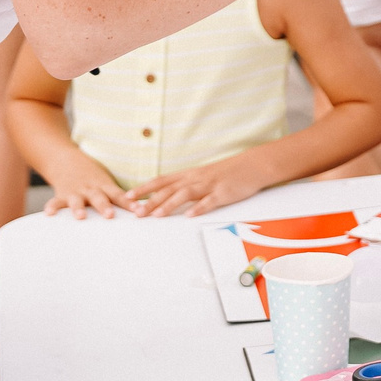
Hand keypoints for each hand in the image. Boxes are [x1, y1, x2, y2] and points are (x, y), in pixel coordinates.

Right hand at [41, 159, 139, 218]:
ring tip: (81, 217)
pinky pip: (56, 202)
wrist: (67, 160)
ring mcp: (75, 192)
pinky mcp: (61, 195)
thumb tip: (141, 209)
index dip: (129, 203)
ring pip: (77, 201)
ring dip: (79, 209)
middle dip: (104, 207)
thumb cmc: (92, 176)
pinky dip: (52, 207)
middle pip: (99, 198)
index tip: (138, 210)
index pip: (119, 195)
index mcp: (104, 186)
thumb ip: (118, 197)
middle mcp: (90, 189)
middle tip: (110, 215)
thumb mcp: (106, 182)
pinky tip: (50, 214)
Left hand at [128, 156, 270, 217]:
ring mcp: (210, 185)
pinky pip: (210, 201)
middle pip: (169, 189)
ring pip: (186, 194)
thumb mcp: (203, 176)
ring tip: (157, 215)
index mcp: (190, 175)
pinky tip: (190, 215)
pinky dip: (199, 208)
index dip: (144, 189)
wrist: (253, 164)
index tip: (127, 197)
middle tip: (136, 212)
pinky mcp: (224, 192)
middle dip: (151, 201)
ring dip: (170, 204)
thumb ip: (186, 185)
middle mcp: (196, 178)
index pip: (161, 181)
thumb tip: (166, 196)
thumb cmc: (228, 172)